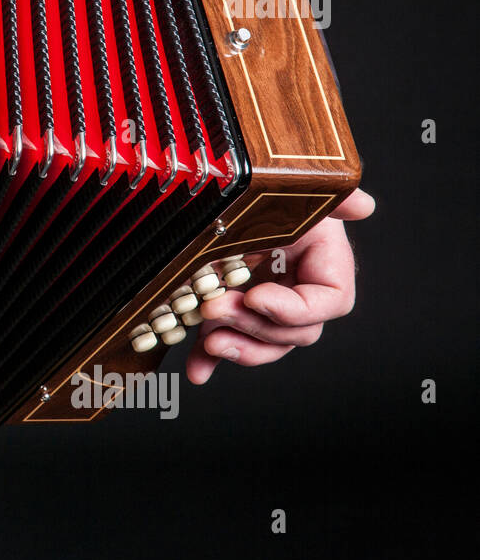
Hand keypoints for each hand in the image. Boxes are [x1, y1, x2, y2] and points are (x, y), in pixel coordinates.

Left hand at [186, 188, 375, 383]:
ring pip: (264, 344)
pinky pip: (228, 340)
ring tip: (209, 342)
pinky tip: (197, 369)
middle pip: (295, 332)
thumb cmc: (268, 190)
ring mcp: (266, 305)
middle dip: (256, 327)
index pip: (330, 301)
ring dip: (237, 348)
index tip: (256, 297)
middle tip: (216, 308)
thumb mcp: (298, 191)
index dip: (295, 308)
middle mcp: (298, 288)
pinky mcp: (233, 312)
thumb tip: (363, 205)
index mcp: (322, 262)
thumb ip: (334, 198)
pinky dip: (210, 357)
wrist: (229, 191)